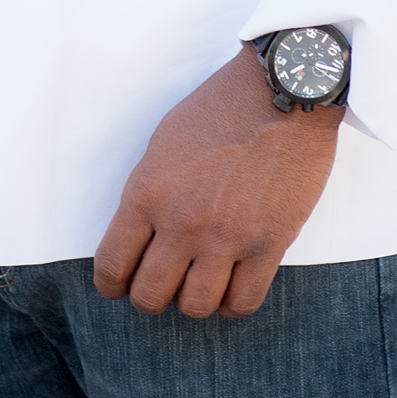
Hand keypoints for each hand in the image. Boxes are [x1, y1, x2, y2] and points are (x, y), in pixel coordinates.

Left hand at [93, 50, 340, 319]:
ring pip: (196, 307)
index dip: (113, 284)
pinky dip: (233, 303)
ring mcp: (227, 236)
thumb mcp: (164, 142)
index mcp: (148, 192)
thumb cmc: (222, 106)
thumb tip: (141, 237)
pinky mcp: (268, 243)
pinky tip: (233, 285)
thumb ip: (149, 192)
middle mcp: (182, 221)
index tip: (122, 284)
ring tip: (202, 281)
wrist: (284, 89)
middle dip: (152, 297)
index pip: (112, 266)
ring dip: (195, 300)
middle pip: (149, 297)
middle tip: (165, 283)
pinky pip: (243, 302)